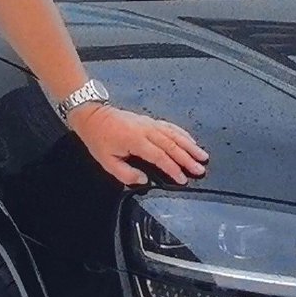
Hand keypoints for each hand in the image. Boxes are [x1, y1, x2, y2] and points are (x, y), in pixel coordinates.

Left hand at [68, 104, 209, 186]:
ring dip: (190, 146)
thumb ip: (126, 174)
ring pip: (175, 134)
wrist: (92, 116)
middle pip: (172, 145)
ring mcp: (149, 123)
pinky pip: (170, 127)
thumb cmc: (98, 139)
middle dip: (188, 159)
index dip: (173, 169)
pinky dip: (183, 134)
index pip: (159, 156)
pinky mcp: (150, 121)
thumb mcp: (106, 161)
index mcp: (135, 140)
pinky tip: (191, 141)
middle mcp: (146, 130)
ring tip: (202, 156)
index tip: (182, 179)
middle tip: (199, 169)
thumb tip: (144, 180)